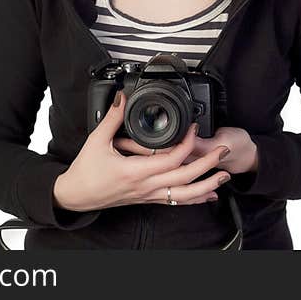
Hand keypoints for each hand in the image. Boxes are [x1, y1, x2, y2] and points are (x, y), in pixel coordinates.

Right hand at [52, 90, 232, 212]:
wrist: (77, 196)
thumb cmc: (85, 172)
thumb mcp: (97, 141)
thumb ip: (113, 118)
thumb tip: (122, 97)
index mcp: (135, 171)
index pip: (171, 159)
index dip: (187, 143)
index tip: (193, 128)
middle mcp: (145, 186)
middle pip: (185, 178)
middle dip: (208, 164)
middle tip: (223, 150)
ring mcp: (148, 195)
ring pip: (184, 195)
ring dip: (207, 185)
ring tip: (224, 176)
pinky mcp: (147, 199)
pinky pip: (175, 201)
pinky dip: (194, 198)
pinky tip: (207, 195)